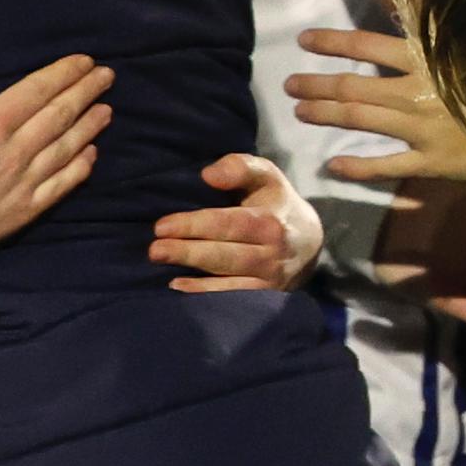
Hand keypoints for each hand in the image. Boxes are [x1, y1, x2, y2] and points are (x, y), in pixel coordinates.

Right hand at [0, 34, 108, 274]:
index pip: (37, 90)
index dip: (64, 73)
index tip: (85, 61)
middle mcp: (14, 152)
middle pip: (60, 115)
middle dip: (86, 92)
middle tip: (108, 76)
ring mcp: (24, 184)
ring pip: (67, 148)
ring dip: (90, 126)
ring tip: (107, 109)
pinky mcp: (26, 212)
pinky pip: (63, 185)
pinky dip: (81, 167)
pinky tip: (92, 153)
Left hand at [152, 153, 321, 292]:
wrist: (310, 243)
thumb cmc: (277, 204)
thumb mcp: (266, 177)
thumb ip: (240, 167)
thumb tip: (209, 175)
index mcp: (271, 222)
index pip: (230, 224)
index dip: (194, 226)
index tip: (161, 226)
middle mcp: (273, 254)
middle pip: (227, 256)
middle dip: (188, 252)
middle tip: (155, 250)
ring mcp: (271, 281)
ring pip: (229, 281)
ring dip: (194, 279)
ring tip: (162, 270)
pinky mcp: (266, 298)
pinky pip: (234, 298)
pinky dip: (206, 295)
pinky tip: (178, 288)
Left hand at [283, 24, 465, 188]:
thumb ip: (453, 31)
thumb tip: (435, 0)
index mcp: (428, 59)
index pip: (367, 44)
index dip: (332, 42)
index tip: (304, 40)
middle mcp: (415, 92)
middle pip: (352, 86)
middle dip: (316, 84)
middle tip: (290, 86)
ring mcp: (421, 130)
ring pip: (360, 120)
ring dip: (325, 115)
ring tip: (301, 113)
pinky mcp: (432, 163)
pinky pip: (386, 166)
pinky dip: (357, 167)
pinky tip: (334, 166)